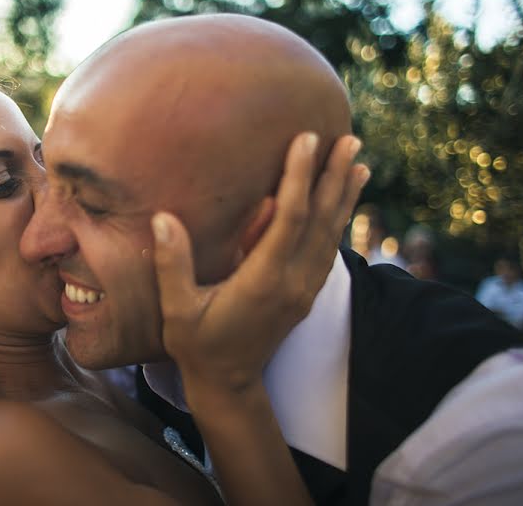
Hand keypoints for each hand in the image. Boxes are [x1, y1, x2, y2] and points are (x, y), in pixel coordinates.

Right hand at [152, 133, 368, 399]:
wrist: (228, 383)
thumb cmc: (197, 344)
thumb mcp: (177, 309)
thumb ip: (172, 264)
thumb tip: (164, 218)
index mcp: (263, 281)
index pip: (289, 219)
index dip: (298, 177)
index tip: (306, 140)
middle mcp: (292, 283)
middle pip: (320, 221)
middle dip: (333, 178)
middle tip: (348, 139)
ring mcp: (303, 289)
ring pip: (330, 234)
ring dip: (344, 196)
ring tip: (358, 161)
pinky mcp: (305, 292)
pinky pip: (328, 249)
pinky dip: (339, 220)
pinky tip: (345, 201)